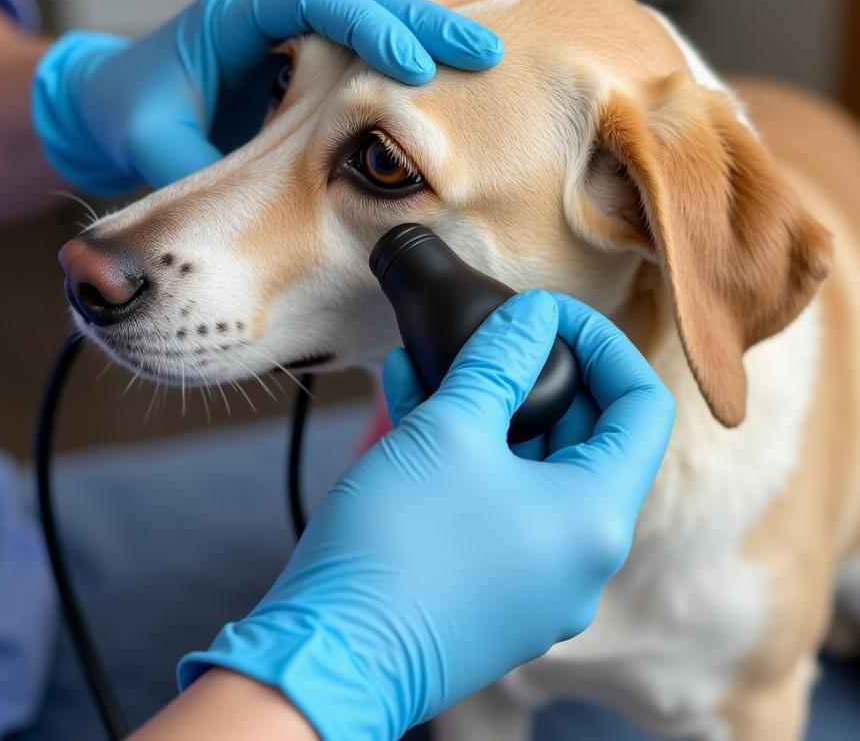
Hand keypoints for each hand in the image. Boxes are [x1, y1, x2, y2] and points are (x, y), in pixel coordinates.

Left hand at [32, 0, 501, 195]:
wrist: (126, 107)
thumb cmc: (132, 115)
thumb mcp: (156, 143)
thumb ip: (198, 175)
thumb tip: (243, 231)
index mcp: (238, 13)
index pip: (314, 5)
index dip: (366, 29)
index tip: (410, 66)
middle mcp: (283, 15)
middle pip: (371, 7)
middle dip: (429, 29)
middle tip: (488, 54)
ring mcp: (310, 42)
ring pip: (384, 34)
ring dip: (434, 53)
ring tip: (486, 71)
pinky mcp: (325, 78)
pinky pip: (379, 69)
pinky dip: (417, 83)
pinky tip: (453, 104)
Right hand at [178, 291, 674, 739]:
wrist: (327, 655)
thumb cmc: (398, 541)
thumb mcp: (451, 428)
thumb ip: (500, 359)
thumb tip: (532, 315)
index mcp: (596, 516)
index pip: (642, 407)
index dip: (604, 344)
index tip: (550, 315)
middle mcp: (582, 557)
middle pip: (588, 438)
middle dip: (539, 374)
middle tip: (494, 334)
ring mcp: (538, 581)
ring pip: (533, 470)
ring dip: (492, 409)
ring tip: (436, 361)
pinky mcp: (493, 591)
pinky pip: (498, 504)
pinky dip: (469, 454)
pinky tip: (413, 402)